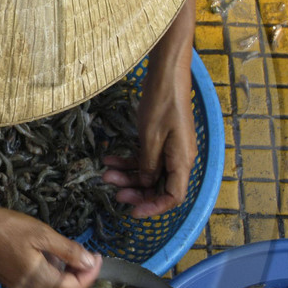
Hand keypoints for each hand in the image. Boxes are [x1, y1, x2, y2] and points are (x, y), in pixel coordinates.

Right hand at [0, 202, 101, 287]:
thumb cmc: (5, 227)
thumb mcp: (42, 234)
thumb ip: (69, 251)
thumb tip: (91, 263)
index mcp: (40, 279)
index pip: (76, 287)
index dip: (91, 273)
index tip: (97, 255)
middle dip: (81, 277)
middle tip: (85, 255)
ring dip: (66, 278)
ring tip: (67, 254)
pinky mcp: (11, 282)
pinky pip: (39, 287)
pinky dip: (51, 276)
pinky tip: (48, 257)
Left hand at [103, 69, 196, 218]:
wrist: (166, 75)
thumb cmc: (162, 104)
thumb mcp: (150, 138)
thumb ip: (148, 165)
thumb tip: (145, 184)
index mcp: (182, 161)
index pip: (173, 197)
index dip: (153, 207)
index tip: (132, 212)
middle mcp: (179, 159)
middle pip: (159, 187)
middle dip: (135, 191)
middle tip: (113, 191)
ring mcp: (170, 150)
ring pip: (149, 173)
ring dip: (127, 176)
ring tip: (105, 173)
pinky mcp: (161, 141)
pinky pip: (145, 158)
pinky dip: (128, 161)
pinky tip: (110, 158)